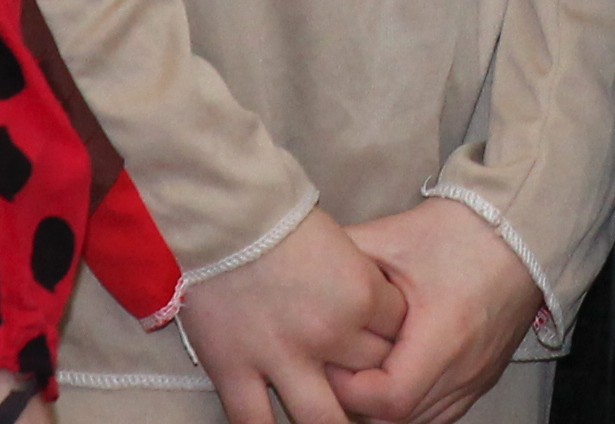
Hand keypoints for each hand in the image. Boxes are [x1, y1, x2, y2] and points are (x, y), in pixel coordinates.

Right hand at [186, 206, 405, 423]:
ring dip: (334, 420)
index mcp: (359, 295)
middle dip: (369, 376)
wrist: (218, 212)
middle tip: (358, 372)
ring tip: (334, 417)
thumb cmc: (279, 216)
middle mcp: (327, 333)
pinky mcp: (234, 369)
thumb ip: (359, 281)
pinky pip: (255, 422)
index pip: (397, 332)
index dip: (392, 331)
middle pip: (369, 377)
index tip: (381, 330)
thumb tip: (372, 309)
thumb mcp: (340, 241)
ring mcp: (279, 357)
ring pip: (322, 420)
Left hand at [324, 199, 544, 423]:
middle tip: (335, 371)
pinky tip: (389, 383)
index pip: (389, 398)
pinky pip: (438, 414)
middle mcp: (465, 369)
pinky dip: (410, 408)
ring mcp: (476, 380)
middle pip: (399, 420)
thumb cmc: (460, 232)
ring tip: (358, 376)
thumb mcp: (395, 237)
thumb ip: (346, 254)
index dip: (349, 390)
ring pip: (419, 422)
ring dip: (383, 411)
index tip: (331, 361)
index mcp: (445, 335)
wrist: (520, 230)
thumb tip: (296, 261)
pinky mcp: (482, 380)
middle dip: (359, 404)